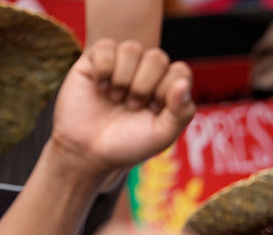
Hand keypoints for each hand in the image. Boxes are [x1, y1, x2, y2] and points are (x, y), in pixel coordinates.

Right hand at [50, 39, 194, 176]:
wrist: (89, 151)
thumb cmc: (129, 144)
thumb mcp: (163, 135)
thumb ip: (180, 111)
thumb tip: (183, 83)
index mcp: (166, 88)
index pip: (180, 71)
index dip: (168, 90)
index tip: (154, 110)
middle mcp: (146, 73)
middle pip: (157, 57)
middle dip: (144, 86)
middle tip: (132, 107)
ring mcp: (121, 64)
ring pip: (132, 48)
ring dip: (124, 78)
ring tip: (116, 99)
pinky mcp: (95, 60)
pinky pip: (105, 46)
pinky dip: (104, 69)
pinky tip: (100, 88)